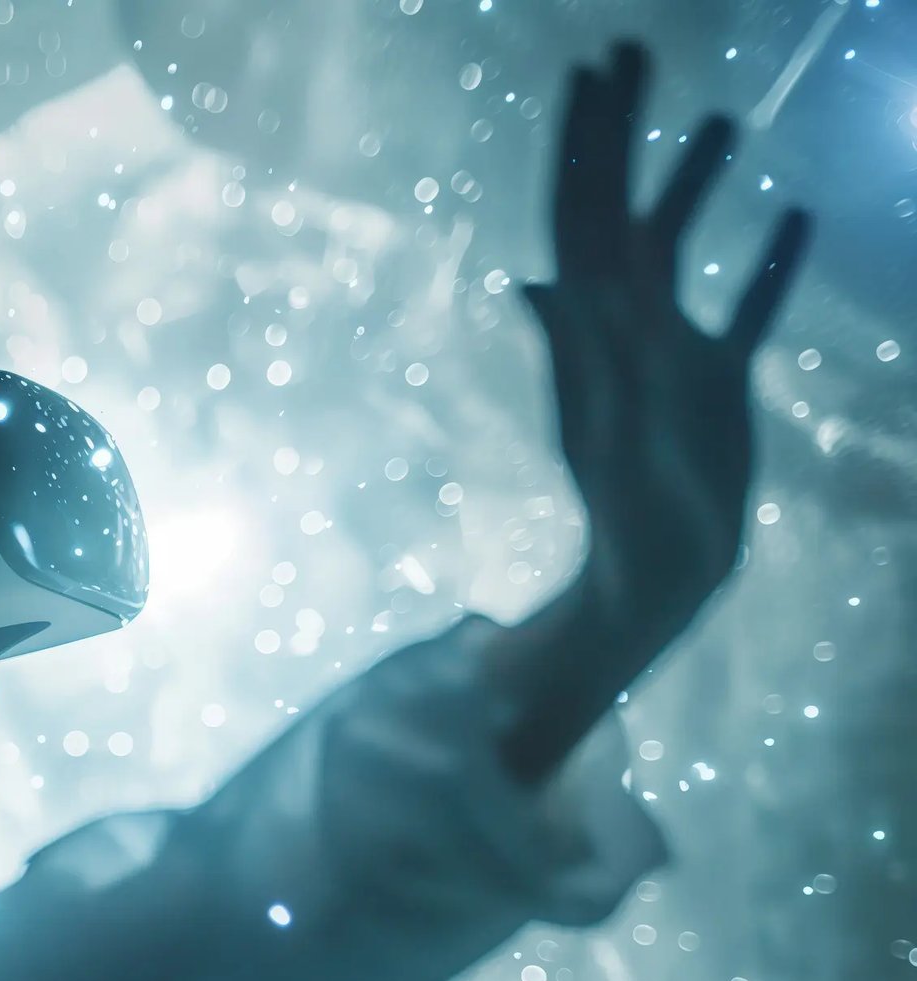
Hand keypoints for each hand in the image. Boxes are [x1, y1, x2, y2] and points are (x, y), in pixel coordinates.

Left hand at [525, 40, 811, 628]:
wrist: (658, 577)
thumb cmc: (626, 514)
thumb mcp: (608, 424)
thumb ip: (584, 350)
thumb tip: (536, 280)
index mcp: (594, 326)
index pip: (579, 213)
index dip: (583, 142)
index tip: (591, 70)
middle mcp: (623, 326)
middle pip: (616, 208)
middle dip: (619, 132)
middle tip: (631, 51)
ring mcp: (669, 350)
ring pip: (678, 248)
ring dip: (693, 183)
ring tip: (723, 119)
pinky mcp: (714, 386)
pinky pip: (742, 313)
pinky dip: (766, 268)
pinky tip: (796, 218)